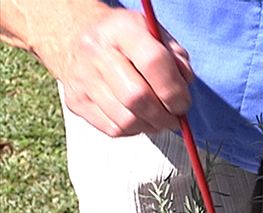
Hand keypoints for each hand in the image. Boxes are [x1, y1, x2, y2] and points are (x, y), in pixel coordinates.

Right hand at [39, 5, 192, 136]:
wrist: (76, 37)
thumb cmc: (126, 39)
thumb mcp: (156, 35)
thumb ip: (177, 59)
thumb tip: (183, 88)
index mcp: (122, 29)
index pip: (153, 62)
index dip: (174, 90)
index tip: (183, 103)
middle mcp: (96, 52)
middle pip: (137, 97)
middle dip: (164, 116)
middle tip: (174, 117)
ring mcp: (82, 78)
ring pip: (126, 120)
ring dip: (150, 126)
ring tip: (158, 118)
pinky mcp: (76, 101)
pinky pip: (113, 129)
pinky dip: (133, 130)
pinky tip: (139, 118)